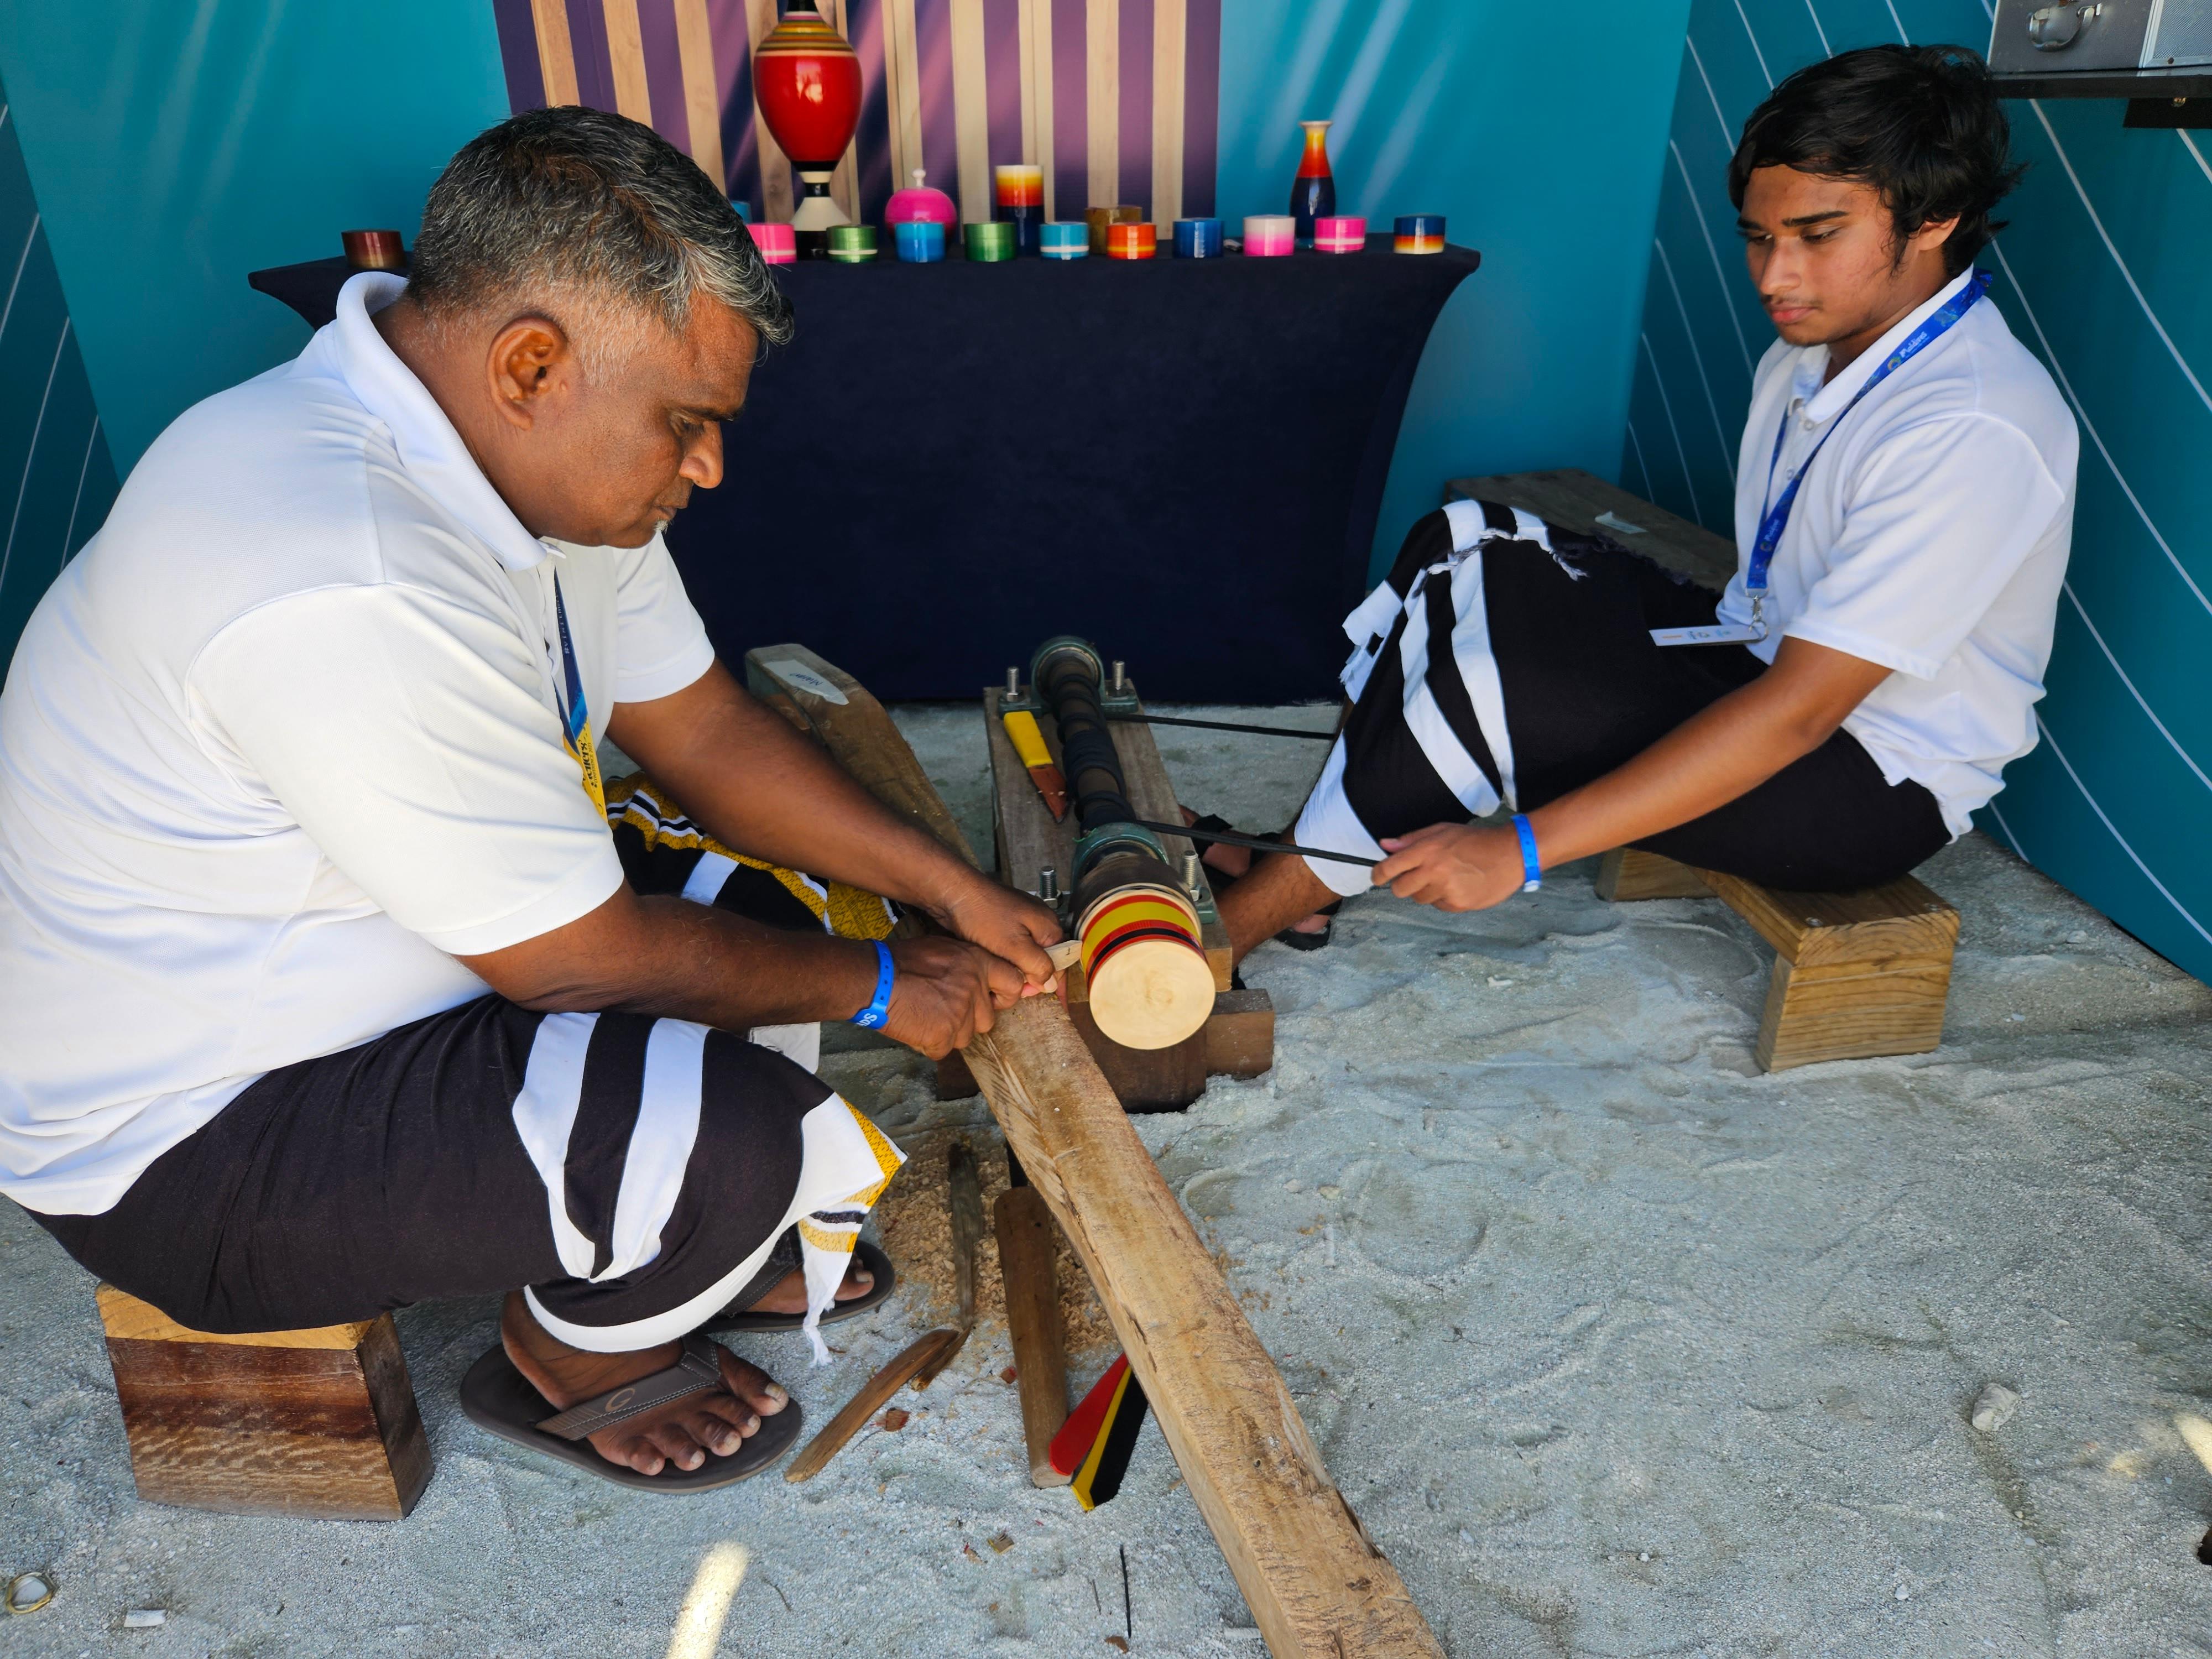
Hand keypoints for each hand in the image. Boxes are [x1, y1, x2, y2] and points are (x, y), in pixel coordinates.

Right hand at [879, 936, 1031, 1059]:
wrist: (875, 978)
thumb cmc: (902, 960)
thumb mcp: (942, 948)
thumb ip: (966, 964)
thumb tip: (981, 978)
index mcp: (977, 962)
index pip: (1013, 983)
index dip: (1003, 995)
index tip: (992, 1000)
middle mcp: (974, 988)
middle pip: (988, 1019)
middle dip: (970, 1020)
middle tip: (945, 1011)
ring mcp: (960, 1014)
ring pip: (966, 1037)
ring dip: (949, 1032)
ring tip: (926, 1016)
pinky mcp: (943, 1036)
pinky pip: (943, 1050)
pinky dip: (929, 1044)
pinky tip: (915, 1027)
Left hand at [922, 869, 1064, 993]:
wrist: (954, 892)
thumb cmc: (983, 915)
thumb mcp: (1014, 946)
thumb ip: (1037, 965)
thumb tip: (1051, 983)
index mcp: (1048, 926)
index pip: (1062, 961)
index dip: (1058, 984)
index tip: (1057, 1004)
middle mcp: (1039, 922)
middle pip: (1045, 959)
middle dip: (1035, 978)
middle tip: (1018, 992)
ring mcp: (1021, 920)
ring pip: (1028, 954)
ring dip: (1020, 970)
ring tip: (1006, 981)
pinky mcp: (1004, 921)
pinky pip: (1014, 947)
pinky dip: (1009, 960)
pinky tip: (997, 966)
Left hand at [1371, 822, 1525, 912]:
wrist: (1510, 854)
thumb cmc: (1474, 839)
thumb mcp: (1442, 830)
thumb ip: (1411, 839)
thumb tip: (1385, 845)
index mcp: (1426, 851)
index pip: (1389, 868)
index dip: (1378, 875)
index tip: (1377, 877)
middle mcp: (1433, 872)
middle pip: (1399, 889)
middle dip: (1402, 884)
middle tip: (1417, 876)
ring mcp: (1445, 890)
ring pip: (1419, 899)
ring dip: (1425, 891)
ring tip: (1445, 877)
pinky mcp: (1457, 904)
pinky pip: (1438, 906)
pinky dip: (1443, 898)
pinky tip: (1458, 885)